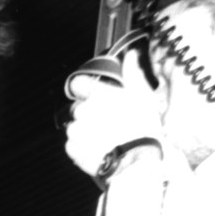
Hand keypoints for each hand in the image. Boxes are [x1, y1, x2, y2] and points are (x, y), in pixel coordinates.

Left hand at [63, 49, 163, 176]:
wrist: (135, 160)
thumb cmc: (142, 127)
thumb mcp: (143, 96)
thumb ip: (133, 74)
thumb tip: (131, 54)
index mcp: (99, 94)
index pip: (77, 84)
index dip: (83, 89)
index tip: (90, 95)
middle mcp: (83, 110)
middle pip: (79, 109)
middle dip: (89, 114)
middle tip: (108, 123)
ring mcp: (76, 130)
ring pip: (75, 127)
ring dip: (85, 131)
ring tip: (105, 138)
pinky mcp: (72, 149)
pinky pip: (73, 145)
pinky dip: (82, 147)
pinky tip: (98, 149)